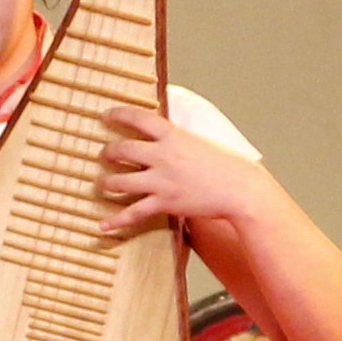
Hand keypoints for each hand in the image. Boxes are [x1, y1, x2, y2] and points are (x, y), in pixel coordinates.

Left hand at [97, 109, 261, 239]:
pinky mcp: (165, 202)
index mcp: (173, 135)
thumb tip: (166, 133)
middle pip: (122, 149)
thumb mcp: (201, 141)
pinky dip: (116, 220)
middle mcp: (163, 156)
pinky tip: (103, 225)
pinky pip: (133, 212)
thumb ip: (179, 137)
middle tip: (104, 155)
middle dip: (108, 152)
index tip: (106, 115)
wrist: (240, 189)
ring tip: (102, 184)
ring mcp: (162, 180)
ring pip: (120, 181)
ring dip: (106, 183)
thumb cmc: (226, 165)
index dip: (118, 114)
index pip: (138, 118)